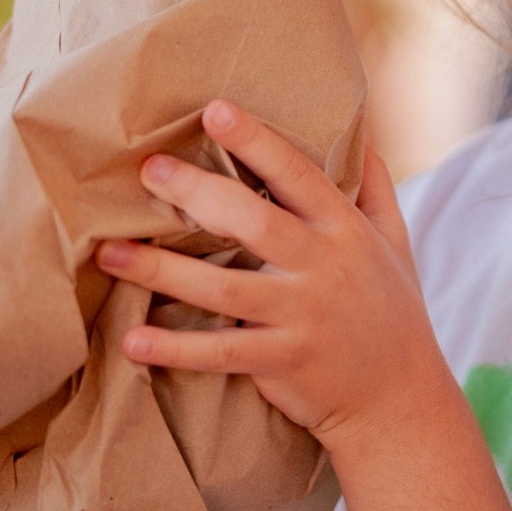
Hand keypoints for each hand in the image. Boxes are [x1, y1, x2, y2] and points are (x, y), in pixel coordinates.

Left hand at [96, 101, 453, 447]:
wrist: (400, 399)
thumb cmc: (392, 313)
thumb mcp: (396, 244)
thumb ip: (376, 190)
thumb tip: (363, 137)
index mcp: (345, 230)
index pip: (299, 175)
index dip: (257, 141)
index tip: (215, 111)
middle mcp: (323, 267)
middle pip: (254, 221)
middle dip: (198, 192)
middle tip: (149, 169)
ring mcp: (301, 316)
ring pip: (224, 288)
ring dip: (163, 270)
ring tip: (111, 252)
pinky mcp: (282, 361)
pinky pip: (221, 353)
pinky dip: (175, 348)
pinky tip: (132, 339)